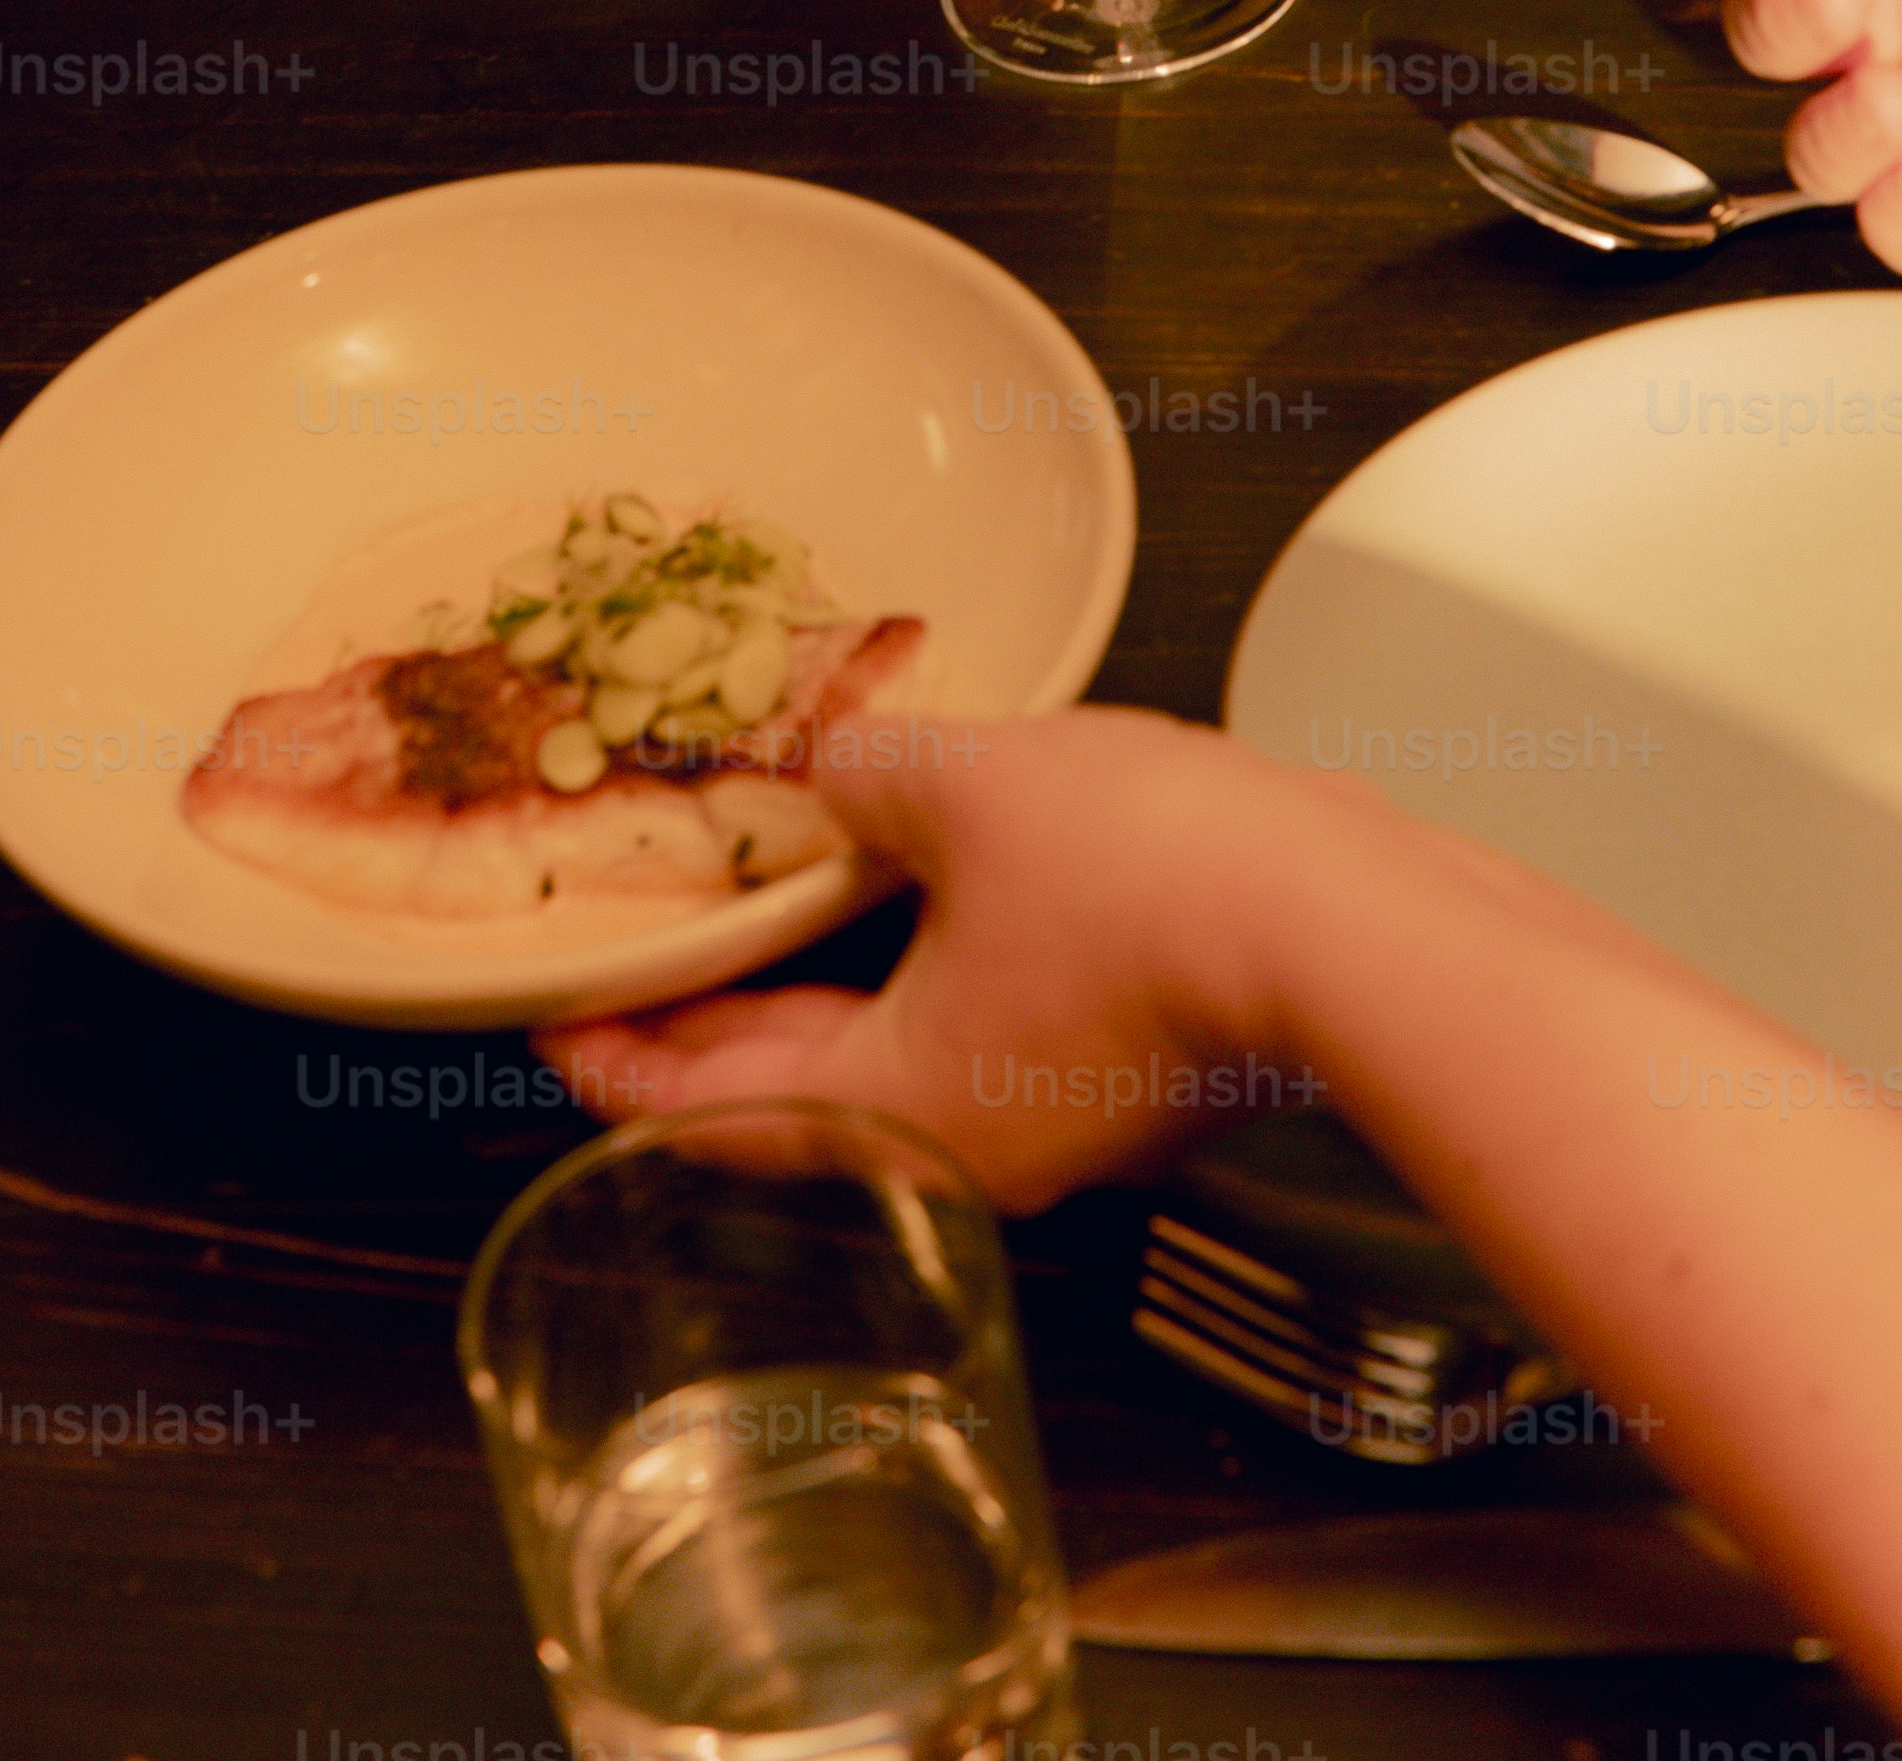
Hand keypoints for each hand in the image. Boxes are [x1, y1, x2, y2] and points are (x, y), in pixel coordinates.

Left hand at [542, 712, 1275, 1212]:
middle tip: (630, 956)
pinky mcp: (1130, 1064)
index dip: (615, 1056)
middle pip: (794, 1093)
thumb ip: (861, 771)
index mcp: (904, 1110)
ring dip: (817, 983)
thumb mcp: (963, 788)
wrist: (1352, 921)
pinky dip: (912, 960)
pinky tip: (908, 876)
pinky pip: (976, 1020)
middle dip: (703, 1019)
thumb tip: (818, 755)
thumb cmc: (1159, 881)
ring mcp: (1062, 1115)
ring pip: (891, 1056)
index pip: (707, 1108)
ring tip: (757, 898)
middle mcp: (974, 1146)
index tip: (549, 1018)